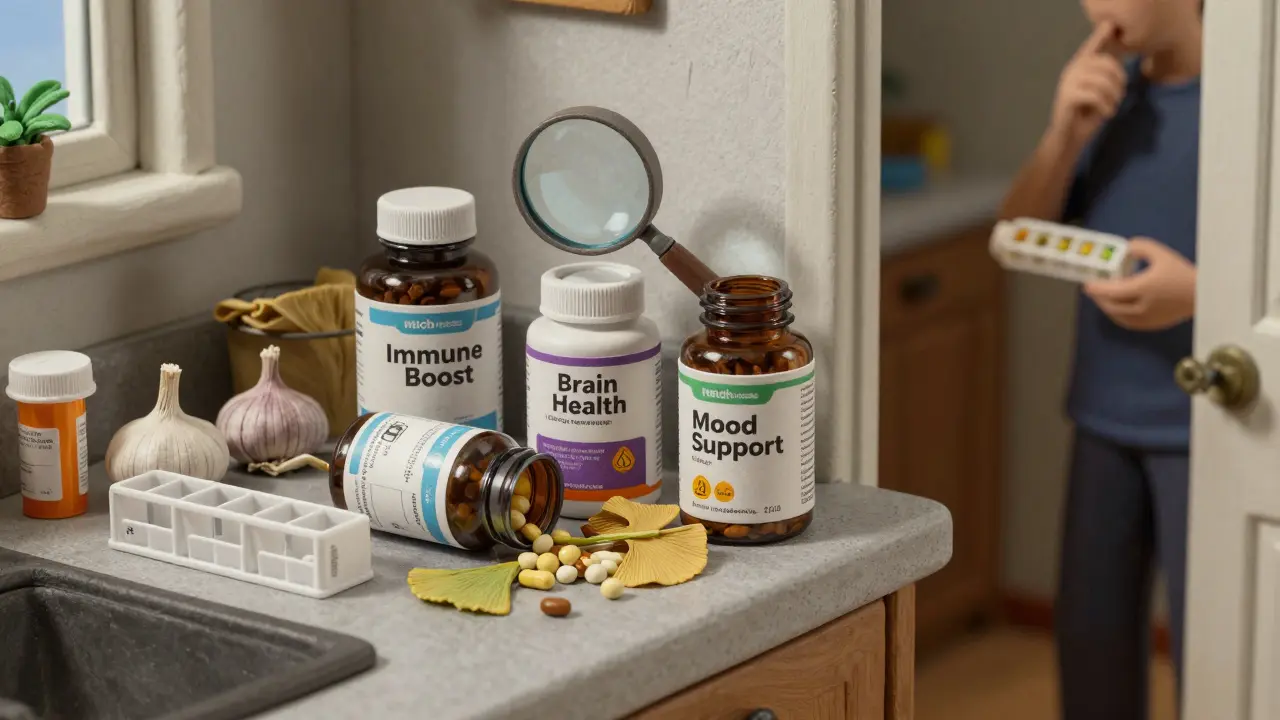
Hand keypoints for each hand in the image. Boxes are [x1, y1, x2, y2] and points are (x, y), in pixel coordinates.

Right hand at [1051, 22, 1125, 144]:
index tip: (1110, 25)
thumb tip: (1120, 61)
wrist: (1069, 138)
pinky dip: (1106, 105)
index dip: (1100, 35)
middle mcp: (1071, 70)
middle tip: (1121, 95)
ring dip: (1114, 94)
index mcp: (1079, 67)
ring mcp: (1067, 83)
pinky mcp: (1067, 97)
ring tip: (1113, 105)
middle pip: (1104, 63)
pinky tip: (1107, 113)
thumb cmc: (1086, 115)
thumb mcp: (1101, 92)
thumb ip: (1107, 76)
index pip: (1090, 47)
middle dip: (1119, 79)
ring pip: (1101, 80)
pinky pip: (1095, 95)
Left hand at [1083, 238, 1195, 330]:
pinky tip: (1117, 309)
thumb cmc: (1181, 273)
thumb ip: (1141, 247)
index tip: (1087, 284)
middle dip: (1099, 298)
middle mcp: (1142, 306)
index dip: (1097, 289)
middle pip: (1112, 306)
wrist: (1202, 294)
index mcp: (1142, 288)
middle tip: (1093, 290)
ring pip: (1119, 317)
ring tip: (1102, 299)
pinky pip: (1129, 323)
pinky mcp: (1153, 325)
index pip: (1112, 292)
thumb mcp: (1161, 254)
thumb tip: (1125, 249)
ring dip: (1107, 308)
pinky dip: (1118, 316)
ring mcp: (1147, 318)